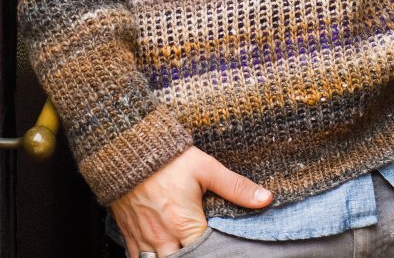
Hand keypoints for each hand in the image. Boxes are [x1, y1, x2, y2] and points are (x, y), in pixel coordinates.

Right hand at [110, 145, 272, 257]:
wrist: (127, 146)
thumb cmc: (168, 158)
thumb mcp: (206, 168)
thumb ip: (236, 187)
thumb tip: (266, 198)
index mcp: (184, 224)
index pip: (205, 255)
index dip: (215, 253)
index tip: (223, 249)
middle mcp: (163, 237)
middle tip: (205, 251)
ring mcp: (144, 239)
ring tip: (183, 252)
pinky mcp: (129, 234)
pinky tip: (162, 254)